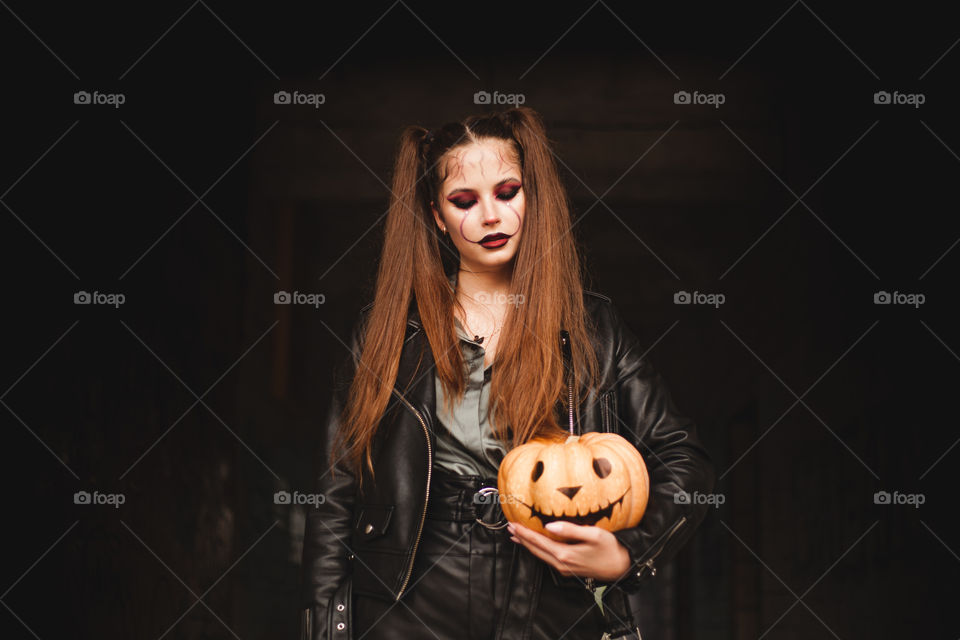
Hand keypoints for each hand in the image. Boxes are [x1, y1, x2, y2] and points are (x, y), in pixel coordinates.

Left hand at [507, 521, 631, 581]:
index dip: (524, 533)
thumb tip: (549, 526)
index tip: (512, 524)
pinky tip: (535, 545)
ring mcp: (564, 568)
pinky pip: (547, 558)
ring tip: (517, 535)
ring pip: (539, 555)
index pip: (538, 542)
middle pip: (535, 550)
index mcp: (565, 554)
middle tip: (509, 527)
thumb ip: (570, 530)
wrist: (621, 567)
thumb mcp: (593, 534)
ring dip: (527, 545)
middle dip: (521, 539)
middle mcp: (561, 563)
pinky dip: (537, 549)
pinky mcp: (568, 569)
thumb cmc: (610, 548)